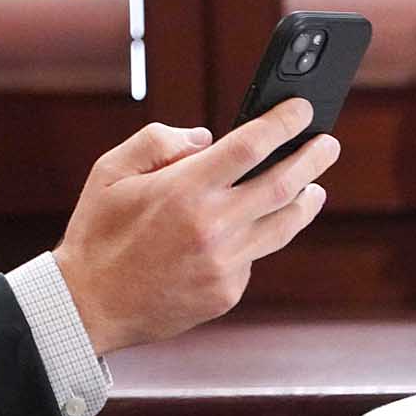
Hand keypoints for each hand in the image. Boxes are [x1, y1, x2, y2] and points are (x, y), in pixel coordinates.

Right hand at [52, 96, 338, 354]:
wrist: (89, 306)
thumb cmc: (97, 234)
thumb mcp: (109, 172)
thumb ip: (157, 142)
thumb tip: (204, 138)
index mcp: (184, 189)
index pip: (251, 145)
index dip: (283, 122)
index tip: (301, 109)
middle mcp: (212, 225)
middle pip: (283, 184)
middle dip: (313, 157)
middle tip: (327, 143)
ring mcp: (224, 263)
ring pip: (283, 225)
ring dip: (305, 201)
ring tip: (314, 187)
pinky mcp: (227, 292)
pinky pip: (254, 256)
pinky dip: (255, 238)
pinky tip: (250, 230)